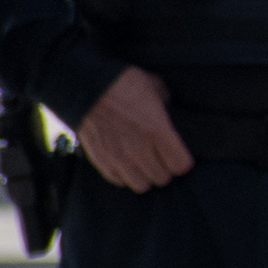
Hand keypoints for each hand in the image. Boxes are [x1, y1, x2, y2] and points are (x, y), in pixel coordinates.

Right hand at [75, 66, 191, 191]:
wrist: (85, 86)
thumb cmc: (122, 82)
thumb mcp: (154, 86)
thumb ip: (166, 103)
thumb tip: (169, 109)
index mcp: (158, 131)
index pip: (181, 165)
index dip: (182, 161)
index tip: (179, 154)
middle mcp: (140, 149)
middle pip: (162, 178)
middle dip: (165, 169)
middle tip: (161, 159)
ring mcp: (118, 157)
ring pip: (141, 185)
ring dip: (145, 176)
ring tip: (144, 164)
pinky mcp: (100, 160)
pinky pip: (118, 180)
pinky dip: (124, 175)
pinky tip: (125, 163)